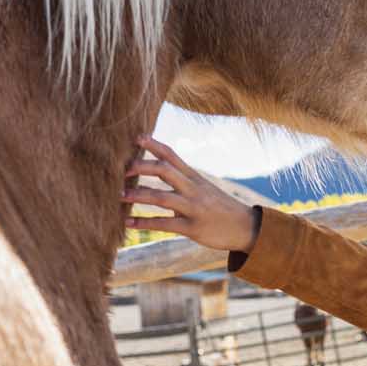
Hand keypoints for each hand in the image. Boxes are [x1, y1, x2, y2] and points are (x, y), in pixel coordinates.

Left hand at [123, 136, 259, 252]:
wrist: (247, 227)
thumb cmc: (220, 207)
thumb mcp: (204, 188)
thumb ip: (183, 179)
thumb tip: (160, 169)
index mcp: (194, 177)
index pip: (171, 155)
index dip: (153, 145)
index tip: (136, 137)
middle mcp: (193, 189)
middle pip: (164, 170)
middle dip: (141, 167)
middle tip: (122, 169)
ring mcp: (193, 208)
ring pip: (162, 197)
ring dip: (138, 195)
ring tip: (119, 195)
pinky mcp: (193, 228)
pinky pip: (165, 224)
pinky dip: (145, 222)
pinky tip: (128, 223)